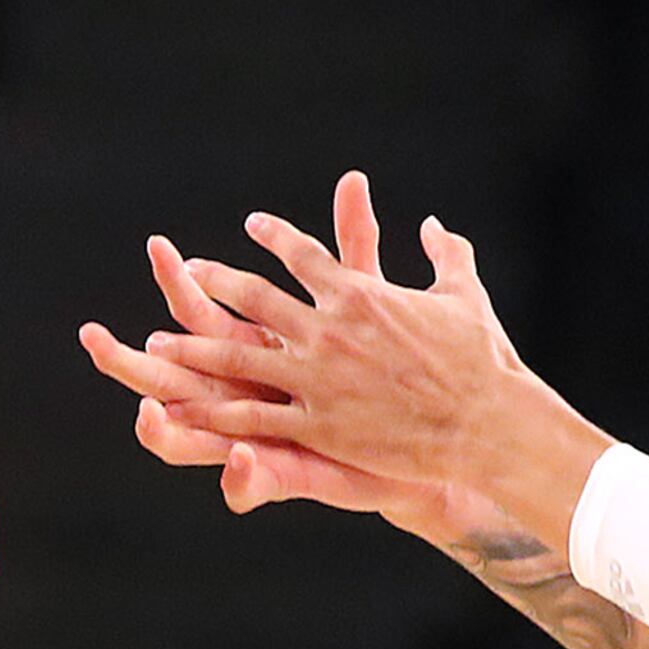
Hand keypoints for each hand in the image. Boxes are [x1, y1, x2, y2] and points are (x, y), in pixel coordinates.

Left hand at [125, 173, 607, 530]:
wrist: (488, 421)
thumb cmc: (483, 360)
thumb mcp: (466, 296)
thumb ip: (447, 254)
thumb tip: (434, 224)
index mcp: (360, 293)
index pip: (304, 253)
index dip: (275, 236)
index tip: (254, 225)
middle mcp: (329, 328)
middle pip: (255, 297)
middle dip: (217, 282)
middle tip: (189, 271)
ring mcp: (318, 377)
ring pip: (238, 357)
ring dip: (195, 347)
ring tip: (160, 340)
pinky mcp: (318, 423)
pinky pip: (253, 416)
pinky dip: (214, 412)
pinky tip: (180, 409)